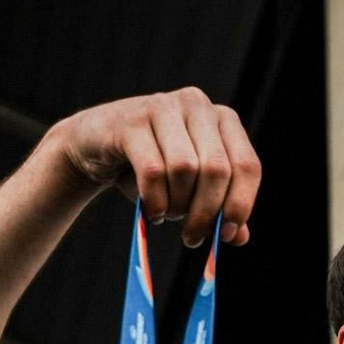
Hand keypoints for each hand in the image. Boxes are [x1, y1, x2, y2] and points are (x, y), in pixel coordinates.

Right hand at [54, 88, 261, 246]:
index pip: (247, 166)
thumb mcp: (190, 187)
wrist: (95, 144)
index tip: (226, 234)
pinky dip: (154, 200)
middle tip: (192, 238)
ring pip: (184, 169)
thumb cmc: (151, 165)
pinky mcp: (132, 121)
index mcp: (223, 119)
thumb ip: (218, 207)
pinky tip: (151, 211)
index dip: (240, 204)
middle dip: (206, 212)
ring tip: (167, 216)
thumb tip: (240, 237)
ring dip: (177, 205)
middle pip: (217, 169)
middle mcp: (198, 105)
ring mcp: (164, 107)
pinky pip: (153, 170)